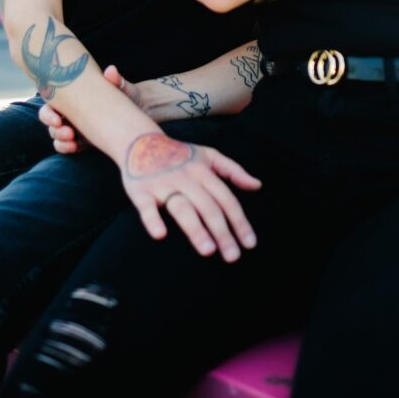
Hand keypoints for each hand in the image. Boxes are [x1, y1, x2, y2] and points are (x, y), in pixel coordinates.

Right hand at [40, 68, 146, 153]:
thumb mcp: (121, 86)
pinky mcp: (83, 139)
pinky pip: (67, 146)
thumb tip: (110, 71)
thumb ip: (115, 80)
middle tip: (68, 132)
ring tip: (73, 141)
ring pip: (56, 134)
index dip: (48, 113)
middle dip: (54, 129)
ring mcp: (76, 125)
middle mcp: (71, 110)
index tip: (58, 119)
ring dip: (60, 140)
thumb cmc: (127, 93)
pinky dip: (67, 148)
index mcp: (74, 95)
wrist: (140, 109)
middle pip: (50, 121)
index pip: (51, 104)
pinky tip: (76, 147)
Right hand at [121, 132, 260, 262]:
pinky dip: (152, 219)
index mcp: (203, 171)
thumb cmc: (180, 154)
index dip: (239, 221)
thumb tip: (258, 185)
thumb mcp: (208, 155)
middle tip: (233, 257)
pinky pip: (147, 207)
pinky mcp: (141, 191)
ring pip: (182, 208)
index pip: (226, 199)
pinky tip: (160, 234)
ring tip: (208, 251)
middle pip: (207, 207)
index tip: (249, 244)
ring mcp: (163, 184)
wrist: (140, 141)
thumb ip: (233, 170)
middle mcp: (185, 178)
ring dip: (195, 228)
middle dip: (222, 232)